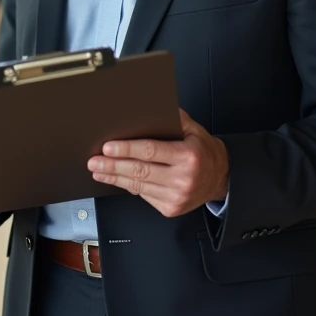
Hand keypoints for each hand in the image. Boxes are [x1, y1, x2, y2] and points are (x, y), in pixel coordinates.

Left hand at [89, 109, 228, 217]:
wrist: (221, 179)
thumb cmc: (204, 152)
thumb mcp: (194, 130)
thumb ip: (174, 118)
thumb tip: (151, 107)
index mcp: (188, 156)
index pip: (150, 151)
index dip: (126, 149)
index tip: (108, 147)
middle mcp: (182, 178)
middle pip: (139, 170)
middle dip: (112, 165)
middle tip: (94, 161)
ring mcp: (176, 196)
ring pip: (138, 186)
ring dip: (114, 178)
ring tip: (98, 170)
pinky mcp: (171, 208)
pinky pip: (143, 196)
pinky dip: (127, 186)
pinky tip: (115, 180)